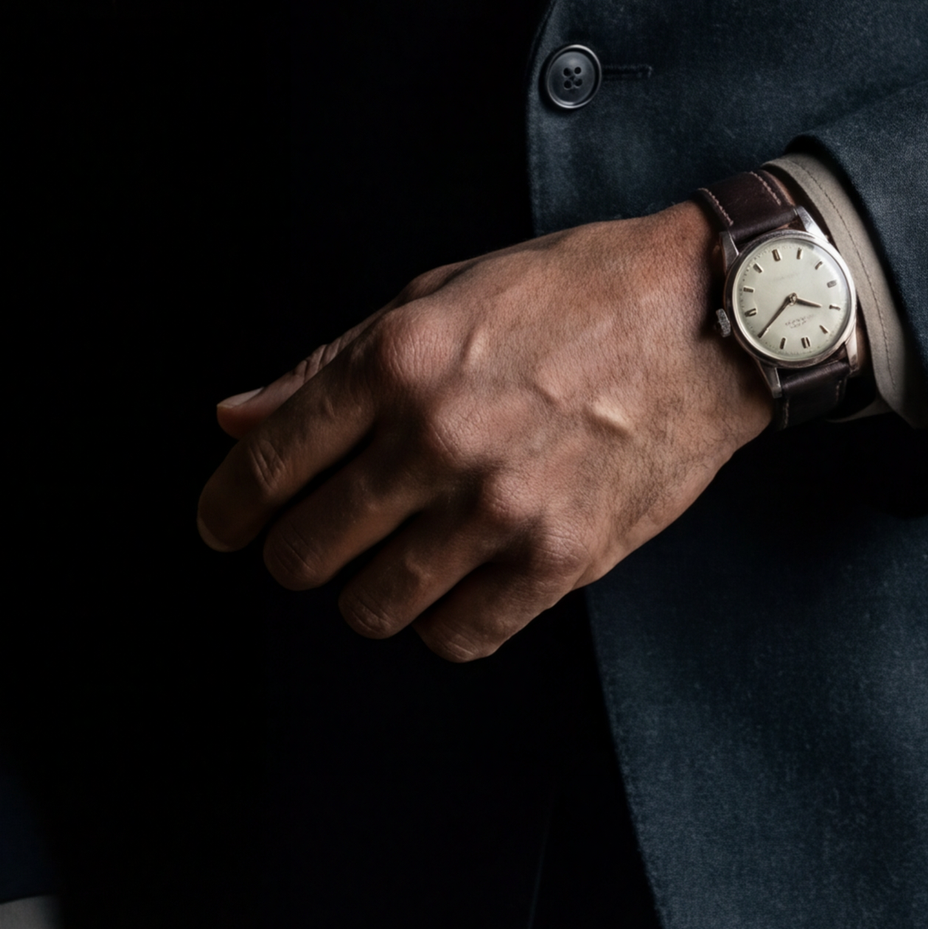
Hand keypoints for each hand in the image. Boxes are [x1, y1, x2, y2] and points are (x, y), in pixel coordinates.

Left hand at [196, 201, 767, 662]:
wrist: (703, 317)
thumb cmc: (567, 292)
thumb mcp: (440, 293)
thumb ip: (330, 364)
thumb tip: (232, 420)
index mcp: (399, 357)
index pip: (268, 468)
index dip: (228, 510)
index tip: (224, 527)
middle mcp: (438, 436)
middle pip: (306, 553)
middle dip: (299, 550)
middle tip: (325, 532)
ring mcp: (499, 506)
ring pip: (372, 607)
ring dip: (369, 589)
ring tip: (396, 554)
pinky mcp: (559, 560)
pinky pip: (457, 637)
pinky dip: (443, 619)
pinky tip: (458, 579)